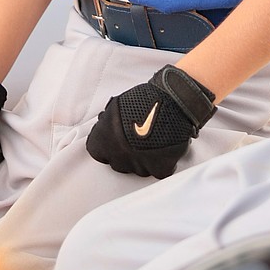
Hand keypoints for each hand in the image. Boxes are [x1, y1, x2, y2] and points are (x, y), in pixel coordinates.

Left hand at [86, 65, 215, 178]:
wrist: (173, 98)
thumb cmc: (147, 97)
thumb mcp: (118, 105)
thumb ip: (109, 122)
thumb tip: (106, 125)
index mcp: (104, 137)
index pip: (96, 151)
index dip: (106, 145)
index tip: (112, 141)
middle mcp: (118, 153)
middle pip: (117, 162)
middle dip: (125, 153)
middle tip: (136, 140)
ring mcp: (138, 163)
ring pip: (138, 169)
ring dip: (144, 159)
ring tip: (153, 141)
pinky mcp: (159, 168)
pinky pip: (158, 172)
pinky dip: (163, 163)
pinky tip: (165, 149)